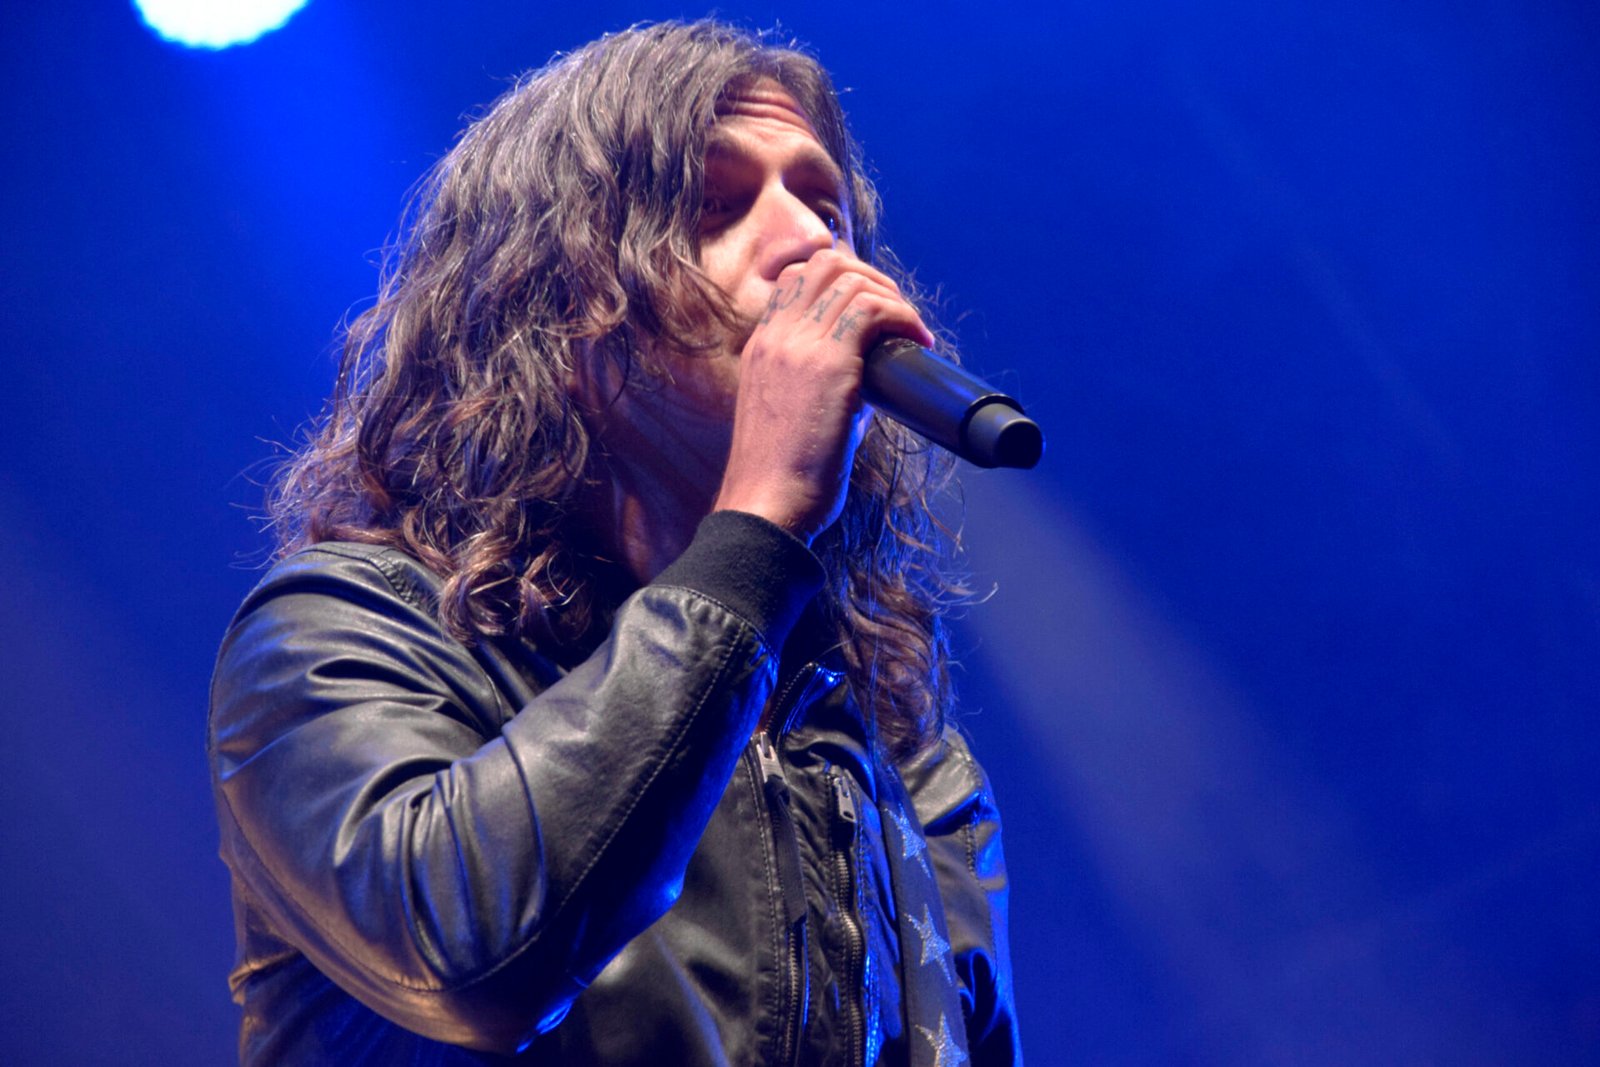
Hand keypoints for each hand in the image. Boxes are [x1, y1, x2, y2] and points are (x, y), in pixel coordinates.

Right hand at [713, 248, 934, 542]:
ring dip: (893, 297)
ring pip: (851, 279)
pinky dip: (903, 317)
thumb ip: (822, 385)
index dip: (841, 278)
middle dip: (871, 276)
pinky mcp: (828, 363)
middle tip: (898, 312)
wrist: (766, 504)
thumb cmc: (781, 476)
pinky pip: (873, 310)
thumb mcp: (790, 414)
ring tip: (912, 328)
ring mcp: (798, 344)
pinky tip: (918, 339)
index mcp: (762, 346)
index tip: (872, 306)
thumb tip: (872, 380)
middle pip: (825, 263)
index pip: (796, 278)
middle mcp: (776, 336)